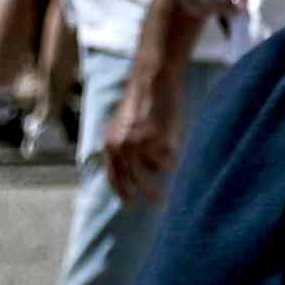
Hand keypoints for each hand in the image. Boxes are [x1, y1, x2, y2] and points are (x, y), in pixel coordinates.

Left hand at [104, 61, 178, 195]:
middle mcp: (121, 146)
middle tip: (158, 202)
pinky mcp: (157, 139)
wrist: (152, 81)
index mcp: (110, 143)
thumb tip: (138, 170)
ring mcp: (139, 143)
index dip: (122, 191)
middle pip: (132, 179)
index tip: (130, 203)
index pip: (113, 175)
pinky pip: (168, 159)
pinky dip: (173, 158)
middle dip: (145, 193)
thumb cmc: (142, 102)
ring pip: (152, 171)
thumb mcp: (124, 126)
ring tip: (169, 181)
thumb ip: (123, 146)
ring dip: (161, 176)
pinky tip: (175, 147)